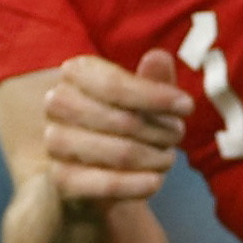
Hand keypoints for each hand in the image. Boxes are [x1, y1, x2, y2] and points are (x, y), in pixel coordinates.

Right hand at [41, 50, 192, 207]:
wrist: (91, 167)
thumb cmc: (123, 121)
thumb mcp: (142, 98)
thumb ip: (152, 80)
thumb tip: (159, 57)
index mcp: (76, 72)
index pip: (116, 85)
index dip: (156, 97)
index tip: (187, 107)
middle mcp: (58, 103)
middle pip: (123, 121)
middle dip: (162, 132)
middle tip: (176, 136)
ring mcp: (55, 141)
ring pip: (121, 153)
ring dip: (156, 159)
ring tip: (167, 158)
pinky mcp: (62, 179)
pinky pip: (107, 185)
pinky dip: (138, 185)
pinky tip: (155, 182)